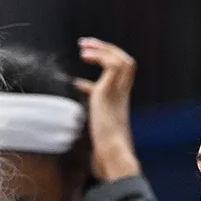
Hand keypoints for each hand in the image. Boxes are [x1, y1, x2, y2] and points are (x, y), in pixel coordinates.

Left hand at [73, 37, 141, 181]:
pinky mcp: (110, 91)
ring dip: (103, 49)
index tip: (77, 81)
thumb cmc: (103, 154)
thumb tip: (75, 143)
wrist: (112, 155)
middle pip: (125, 65)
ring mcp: (118, 93)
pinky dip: (100, 55)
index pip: (113, 85)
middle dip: (106, 52)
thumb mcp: (92, 139)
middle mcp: (121, 97)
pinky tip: (85, 55)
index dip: (97, 78)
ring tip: (84, 45)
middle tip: (86, 46)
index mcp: (117, 108)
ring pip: (122, 60)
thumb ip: (87, 133)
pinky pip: (112, 64)